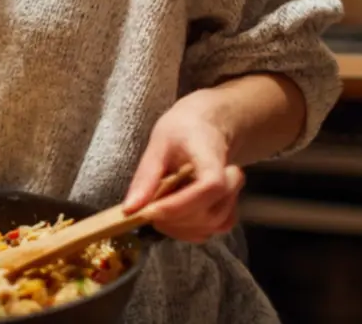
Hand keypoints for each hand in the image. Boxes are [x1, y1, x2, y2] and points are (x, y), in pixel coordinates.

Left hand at [122, 95, 244, 242]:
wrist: (204, 129)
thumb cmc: (182, 132)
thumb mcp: (158, 143)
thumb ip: (146, 176)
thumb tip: (130, 209)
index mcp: (214, 157)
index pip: (209, 187)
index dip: (180, 204)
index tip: (149, 211)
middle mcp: (231, 181)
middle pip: (208, 214)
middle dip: (171, 218)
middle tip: (144, 209)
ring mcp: (231, 199)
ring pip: (207, 227)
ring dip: (176, 227)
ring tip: (155, 208)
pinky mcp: (226, 213)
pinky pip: (208, 232)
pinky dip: (184, 231)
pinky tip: (168, 217)